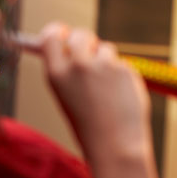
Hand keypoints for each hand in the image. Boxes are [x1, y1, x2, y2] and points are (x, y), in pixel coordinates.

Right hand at [38, 22, 151, 161]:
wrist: (115, 146)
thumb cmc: (89, 126)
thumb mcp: (67, 97)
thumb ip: (68, 71)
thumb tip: (69, 46)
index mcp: (57, 74)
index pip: (51, 36)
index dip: (57, 32)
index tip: (63, 32)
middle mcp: (79, 65)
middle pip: (81, 34)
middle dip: (87, 41)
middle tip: (91, 54)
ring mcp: (104, 65)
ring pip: (106, 49)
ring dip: (107, 61)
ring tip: (107, 91)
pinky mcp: (125, 68)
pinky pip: (122, 64)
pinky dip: (122, 75)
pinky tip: (121, 96)